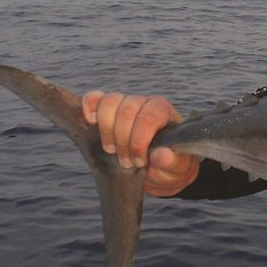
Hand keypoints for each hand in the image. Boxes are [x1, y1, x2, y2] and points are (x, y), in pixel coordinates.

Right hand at [80, 91, 197, 196]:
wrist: (160, 167)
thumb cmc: (169, 164)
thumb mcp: (176, 168)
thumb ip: (172, 162)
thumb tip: (160, 155)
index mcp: (165, 112)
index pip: (148, 117)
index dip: (139, 141)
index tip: (139, 162)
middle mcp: (145, 103)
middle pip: (126, 111)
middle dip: (122, 141)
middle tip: (127, 162)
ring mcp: (125, 103)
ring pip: (109, 102)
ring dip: (106, 130)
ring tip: (111, 150)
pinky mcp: (107, 109)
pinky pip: (94, 98)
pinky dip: (89, 107)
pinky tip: (91, 122)